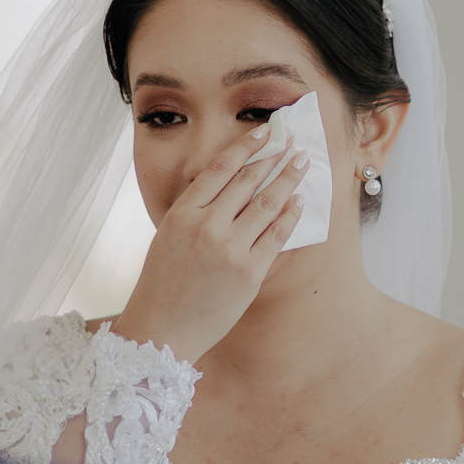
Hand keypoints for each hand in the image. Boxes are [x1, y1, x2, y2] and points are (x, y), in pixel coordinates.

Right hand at [112, 123, 307, 363]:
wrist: (161, 332)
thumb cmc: (160, 286)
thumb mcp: (166, 238)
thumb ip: (193, 213)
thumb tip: (227, 190)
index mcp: (181, 214)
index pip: (219, 169)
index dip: (246, 146)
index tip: (264, 132)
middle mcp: (206, 226)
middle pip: (248, 181)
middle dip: (274, 157)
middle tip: (293, 142)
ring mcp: (230, 249)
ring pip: (266, 203)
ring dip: (288, 179)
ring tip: (302, 164)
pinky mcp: (249, 272)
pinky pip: (276, 236)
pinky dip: (290, 215)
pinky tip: (299, 202)